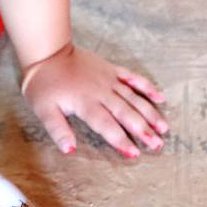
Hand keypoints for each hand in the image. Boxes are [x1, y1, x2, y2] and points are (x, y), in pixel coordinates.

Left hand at [21, 43, 167, 157]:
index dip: (121, 140)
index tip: (134, 154)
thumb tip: (70, 150)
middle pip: (126, 113)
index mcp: (85, 103)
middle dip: (143, 130)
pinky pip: (133, 78)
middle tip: (158, 145)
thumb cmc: (43, 84)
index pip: (107, 125)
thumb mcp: (43, 110)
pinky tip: (160, 98)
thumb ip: (58, 130)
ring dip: (150, 113)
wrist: (47, 53)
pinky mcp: (111, 69)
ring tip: (163, 128)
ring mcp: (109, 79)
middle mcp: (101, 92)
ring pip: (134, 98)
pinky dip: (148, 87)